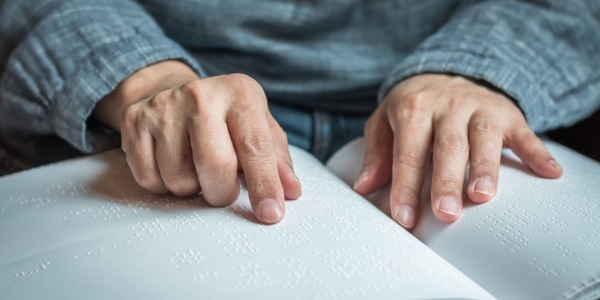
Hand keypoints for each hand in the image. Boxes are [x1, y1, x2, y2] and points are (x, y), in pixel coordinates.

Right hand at [93, 61, 300, 223]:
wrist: (171, 89)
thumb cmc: (224, 116)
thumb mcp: (258, 126)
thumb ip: (276, 159)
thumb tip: (290, 191)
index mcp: (240, 94)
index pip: (256, 147)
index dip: (265, 185)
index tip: (270, 213)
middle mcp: (201, 95)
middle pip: (215, 166)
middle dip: (221, 192)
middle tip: (222, 188)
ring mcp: (163, 106)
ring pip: (179, 179)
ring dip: (191, 188)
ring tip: (195, 167)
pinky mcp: (134, 120)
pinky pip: (149, 179)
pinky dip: (163, 185)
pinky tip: (171, 164)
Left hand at [354, 74, 561, 228]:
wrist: (448, 70)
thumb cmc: (413, 106)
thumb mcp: (385, 121)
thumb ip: (377, 153)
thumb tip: (364, 187)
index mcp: (413, 108)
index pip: (408, 152)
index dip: (406, 186)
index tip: (404, 217)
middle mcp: (448, 105)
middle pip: (448, 146)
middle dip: (446, 181)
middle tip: (445, 214)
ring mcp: (480, 107)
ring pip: (484, 137)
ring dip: (485, 166)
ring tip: (483, 195)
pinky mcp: (508, 113)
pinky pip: (525, 132)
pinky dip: (538, 153)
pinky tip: (550, 174)